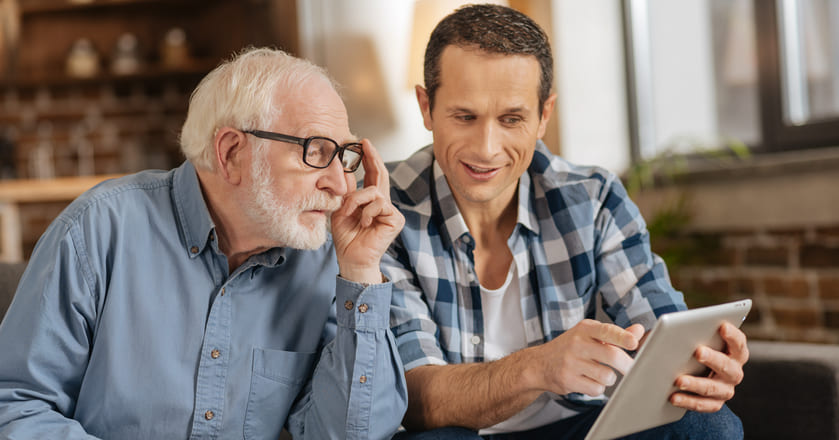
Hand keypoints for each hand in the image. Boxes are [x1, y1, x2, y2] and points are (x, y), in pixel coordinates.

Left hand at [331, 139, 404, 283]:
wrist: (351, 258)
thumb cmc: (346, 237)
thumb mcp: (341, 209)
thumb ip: (347, 192)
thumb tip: (346, 170)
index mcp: (370, 201)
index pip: (372, 175)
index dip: (369, 159)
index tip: (363, 143)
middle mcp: (383, 203)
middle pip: (381, 175)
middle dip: (373, 158)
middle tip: (365, 143)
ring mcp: (391, 211)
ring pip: (374, 191)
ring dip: (357, 200)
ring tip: (349, 213)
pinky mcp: (396, 219)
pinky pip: (380, 204)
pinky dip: (367, 212)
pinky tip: (363, 224)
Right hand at [530, 319, 644, 396]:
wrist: (539, 364)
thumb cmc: (570, 348)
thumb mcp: (589, 335)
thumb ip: (615, 334)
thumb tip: (639, 330)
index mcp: (585, 329)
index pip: (607, 331)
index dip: (622, 337)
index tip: (634, 343)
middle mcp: (577, 343)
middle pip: (611, 355)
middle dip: (627, 365)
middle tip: (631, 369)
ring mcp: (571, 362)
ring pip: (606, 376)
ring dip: (609, 378)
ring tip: (599, 374)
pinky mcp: (568, 380)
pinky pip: (596, 389)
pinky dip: (597, 388)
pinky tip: (588, 381)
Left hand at [670, 322, 748, 411]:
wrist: (689, 369)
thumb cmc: (692, 347)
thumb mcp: (694, 337)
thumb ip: (690, 331)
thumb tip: (669, 326)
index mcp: (735, 353)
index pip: (739, 343)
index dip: (732, 335)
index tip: (722, 326)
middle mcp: (734, 372)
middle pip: (727, 366)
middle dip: (713, 358)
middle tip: (698, 351)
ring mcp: (726, 390)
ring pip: (713, 388)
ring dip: (696, 384)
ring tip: (679, 380)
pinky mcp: (714, 403)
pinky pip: (702, 405)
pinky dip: (687, 401)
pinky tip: (673, 397)